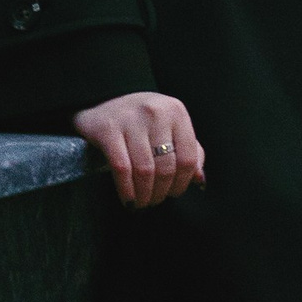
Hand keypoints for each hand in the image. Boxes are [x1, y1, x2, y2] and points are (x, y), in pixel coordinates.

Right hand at [73, 90, 204, 207]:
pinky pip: (121, 168)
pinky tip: (128, 200)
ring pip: (144, 171)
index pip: (187, 158)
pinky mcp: (108, 129)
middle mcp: (155, 112)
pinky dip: (127, 190)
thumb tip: (199, 180)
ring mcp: (130, 120)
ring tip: (142, 203)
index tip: (174, 193)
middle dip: (161, 193)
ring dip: (144, 195)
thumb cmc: (141, 118)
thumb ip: (189, 150)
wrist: (102, 97)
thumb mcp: (170, 126)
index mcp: (176, 112)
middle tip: (154, 201)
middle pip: (165, 168)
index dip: (182, 183)